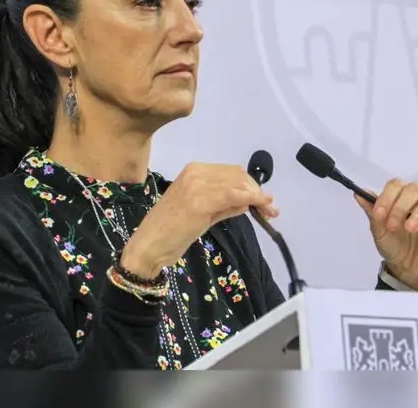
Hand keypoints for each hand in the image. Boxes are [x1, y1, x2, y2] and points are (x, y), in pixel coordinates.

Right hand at [120, 163, 278, 278]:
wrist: (147, 247)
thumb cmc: (170, 232)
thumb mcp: (200, 212)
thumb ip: (224, 203)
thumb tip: (248, 201)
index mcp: (193, 170)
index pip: (232, 172)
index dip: (252, 185)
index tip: (265, 200)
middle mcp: (196, 172)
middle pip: (239, 176)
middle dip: (257, 191)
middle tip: (270, 209)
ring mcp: (197, 185)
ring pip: (239, 184)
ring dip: (258, 197)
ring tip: (269, 212)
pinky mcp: (200, 201)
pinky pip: (233, 195)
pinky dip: (251, 200)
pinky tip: (261, 208)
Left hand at [354, 178, 417, 290]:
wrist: (406, 268)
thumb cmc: (393, 246)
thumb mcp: (379, 232)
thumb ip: (372, 212)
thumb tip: (358, 193)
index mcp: (400, 197)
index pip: (396, 185)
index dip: (387, 197)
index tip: (379, 215)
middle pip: (414, 188)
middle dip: (401, 206)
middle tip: (393, 226)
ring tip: (411, 228)